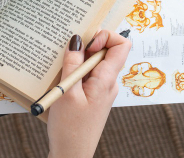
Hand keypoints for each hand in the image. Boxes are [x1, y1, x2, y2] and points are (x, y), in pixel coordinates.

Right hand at [47, 30, 130, 157]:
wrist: (71, 156)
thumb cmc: (70, 129)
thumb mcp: (68, 92)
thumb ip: (73, 63)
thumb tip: (77, 38)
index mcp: (108, 80)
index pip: (122, 44)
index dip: (105, 36)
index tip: (86, 44)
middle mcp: (108, 82)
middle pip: (106, 50)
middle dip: (86, 45)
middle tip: (67, 52)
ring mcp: (101, 89)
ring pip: (94, 62)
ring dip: (78, 59)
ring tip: (61, 67)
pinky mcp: (92, 96)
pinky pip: (88, 75)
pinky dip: (75, 71)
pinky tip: (61, 80)